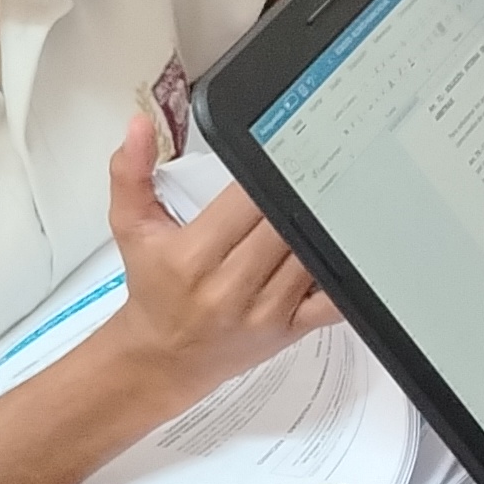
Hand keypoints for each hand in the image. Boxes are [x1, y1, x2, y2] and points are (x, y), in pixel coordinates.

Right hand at [101, 113, 336, 405]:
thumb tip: (139, 126)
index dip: (267, 175)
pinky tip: (353, 250)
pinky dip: (345, 275)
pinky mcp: (289, 330)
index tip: (278, 155)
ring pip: (310, 255)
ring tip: (334, 199)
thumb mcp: (131, 227)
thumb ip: (131, 172)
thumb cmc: (154, 289)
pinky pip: (332, 301)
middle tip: (314, 170)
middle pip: (284, 224)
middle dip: (298, 196)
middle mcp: (230, 286)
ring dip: (323, 227)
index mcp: (193, 256)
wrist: (163, 357)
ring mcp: (265, 311)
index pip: (248, 200)